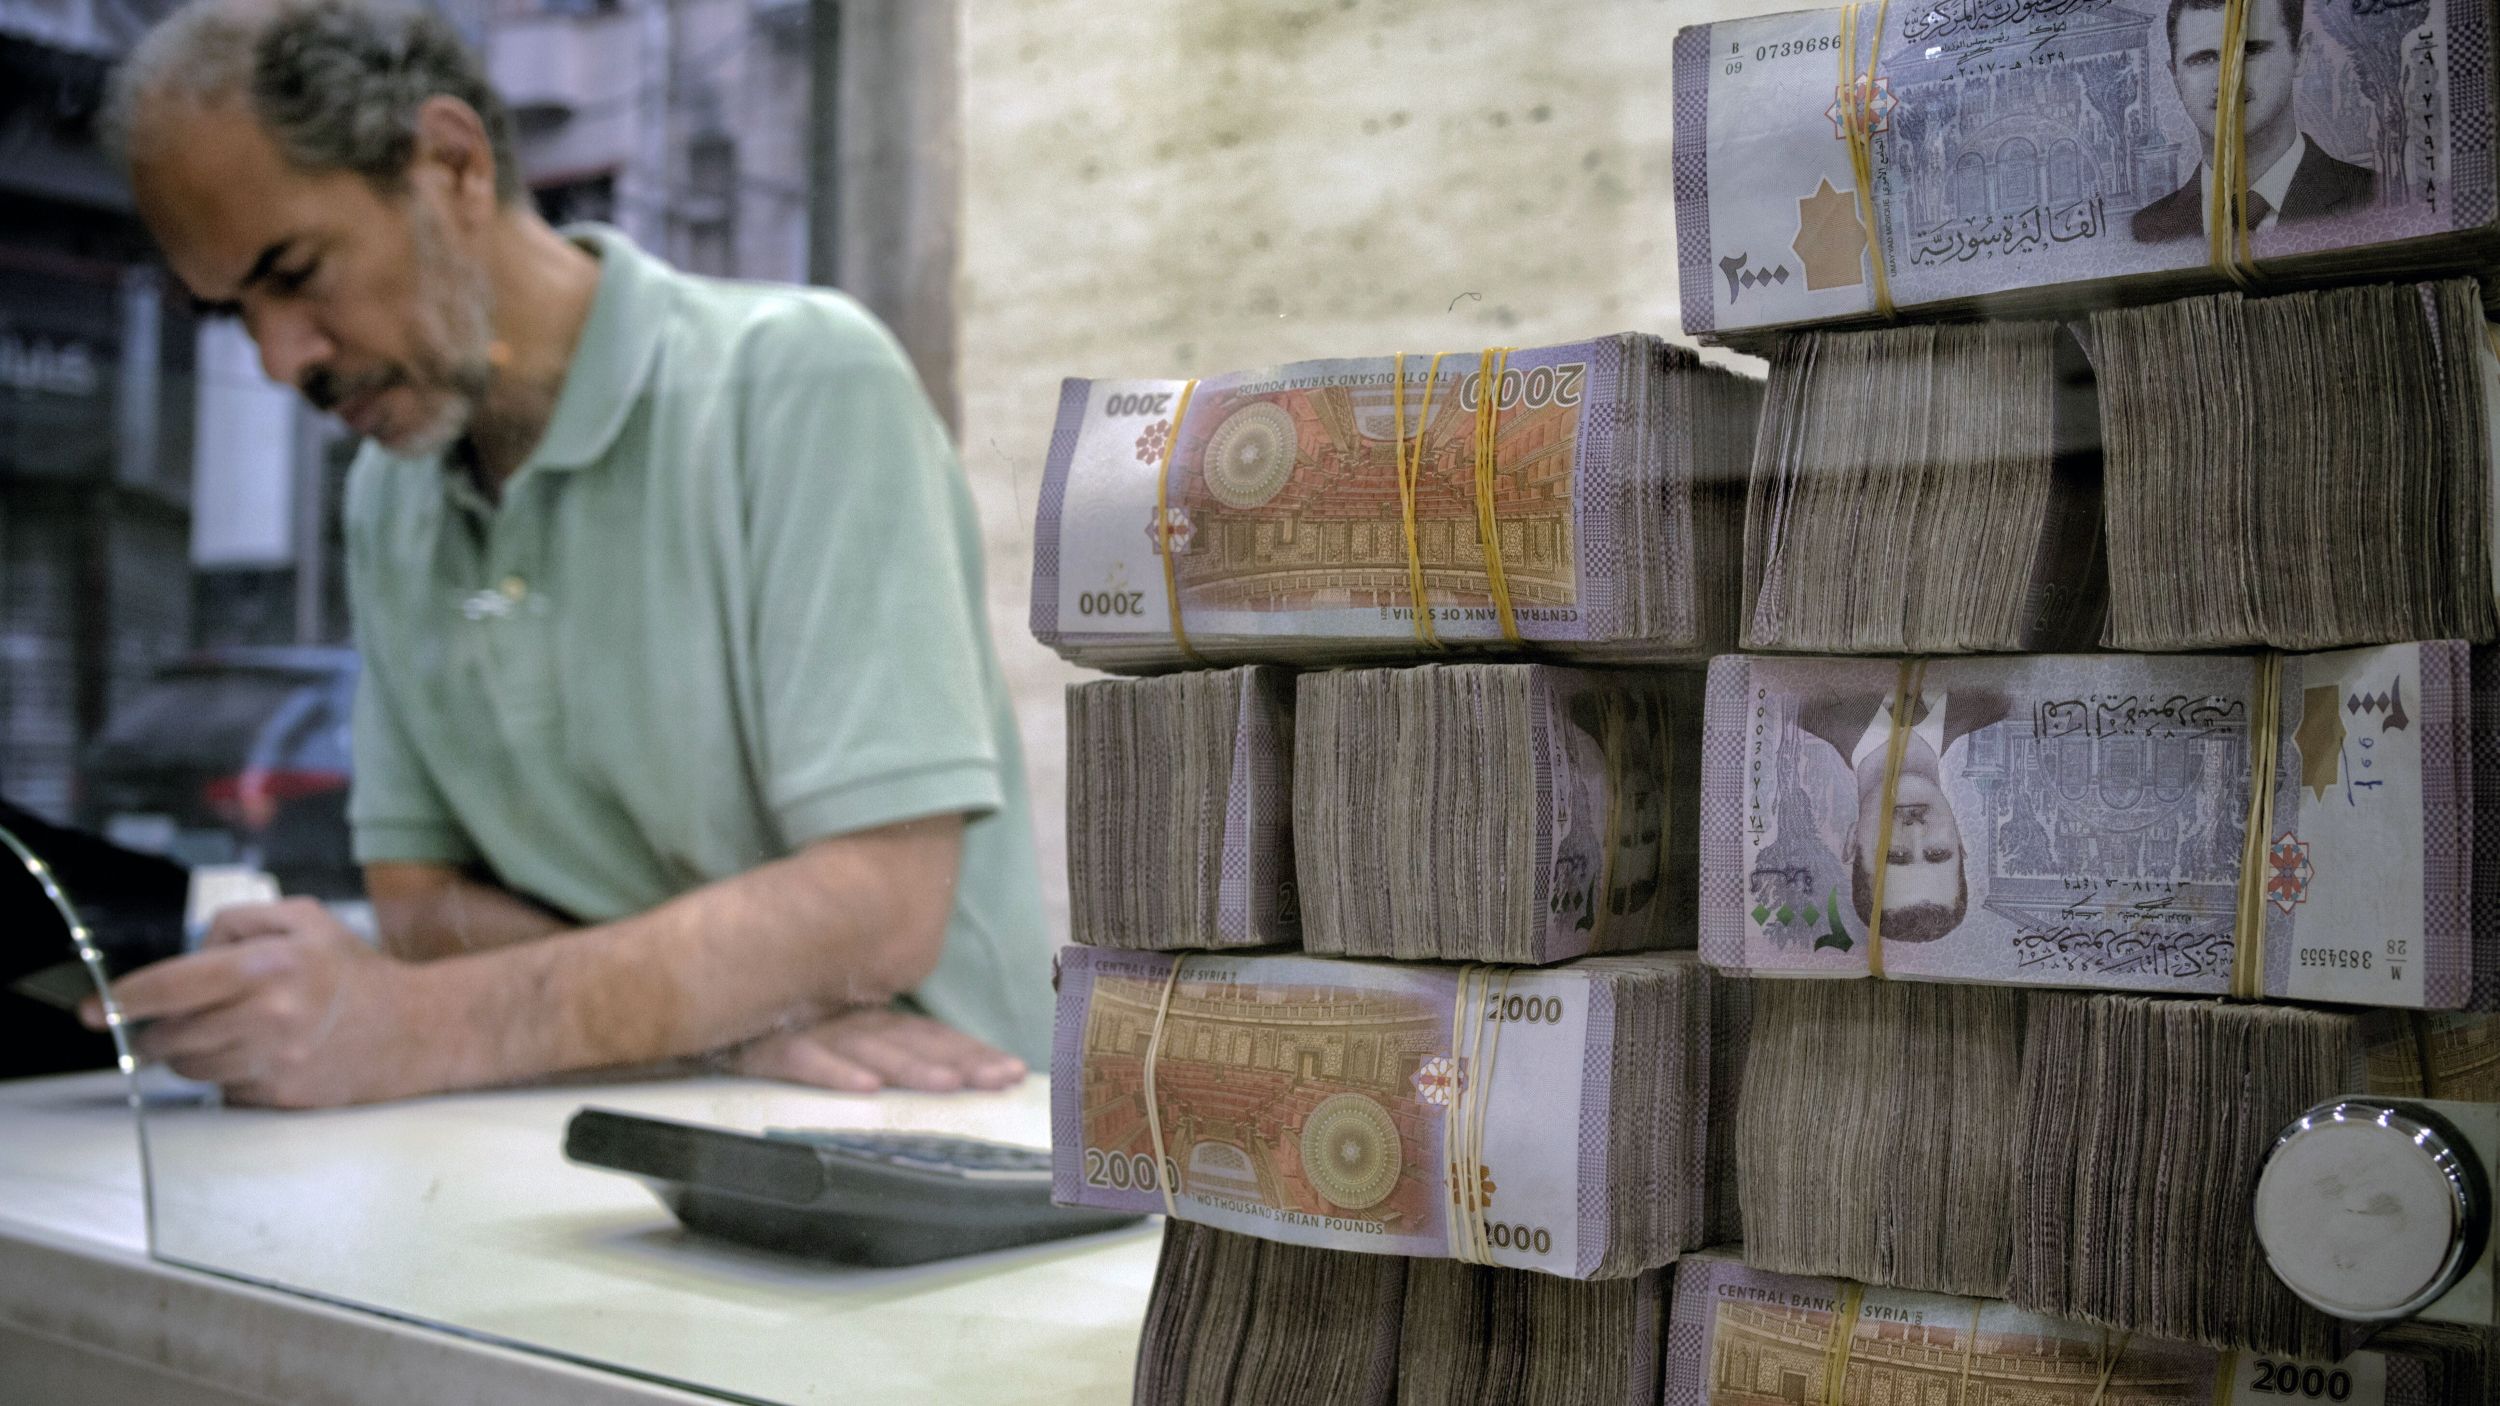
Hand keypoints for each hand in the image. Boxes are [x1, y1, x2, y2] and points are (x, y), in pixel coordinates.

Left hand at [80, 898, 440, 1108]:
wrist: (418, 1029)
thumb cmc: (357, 974)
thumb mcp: (306, 918)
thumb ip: (239, 921)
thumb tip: (191, 952)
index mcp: (268, 965)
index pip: (170, 985)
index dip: (123, 998)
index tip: (94, 1010)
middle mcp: (266, 1016)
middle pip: (171, 1034)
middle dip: (154, 1033)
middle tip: (154, 1029)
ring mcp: (272, 1061)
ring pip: (191, 1067)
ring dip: (189, 1054)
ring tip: (219, 1037)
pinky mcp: (281, 1095)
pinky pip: (224, 1091)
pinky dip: (227, 1077)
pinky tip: (257, 1059)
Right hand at [730, 1007, 1026, 1093]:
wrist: (686, 1000)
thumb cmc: (766, 1023)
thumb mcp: (828, 1034)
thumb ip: (876, 1047)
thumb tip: (941, 1072)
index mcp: (863, 1019)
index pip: (928, 1036)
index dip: (971, 1052)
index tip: (1013, 1071)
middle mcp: (843, 1021)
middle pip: (912, 1044)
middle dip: (960, 1062)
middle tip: (1001, 1079)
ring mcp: (806, 1031)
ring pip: (868, 1051)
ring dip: (911, 1068)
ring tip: (949, 1084)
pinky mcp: (764, 1047)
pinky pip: (802, 1061)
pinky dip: (833, 1073)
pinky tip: (864, 1088)